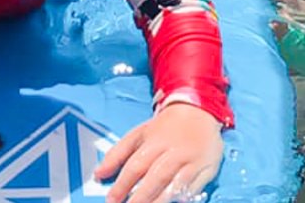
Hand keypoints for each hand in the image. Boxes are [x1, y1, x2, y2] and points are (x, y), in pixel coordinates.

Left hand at [95, 104, 223, 202]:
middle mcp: (173, 152)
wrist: (199, 112)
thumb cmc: (165, 127)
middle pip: (155, 177)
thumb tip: (98, 174)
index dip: (123, 184)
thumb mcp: (139, 134)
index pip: (135, 166)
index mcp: (154, 142)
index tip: (111, 200)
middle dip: (140, 198)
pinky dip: (183, 199)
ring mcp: (191, 162)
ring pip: (175, 185)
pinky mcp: (206, 171)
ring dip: (160, 201)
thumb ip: (117, 154)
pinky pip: (194, 189)